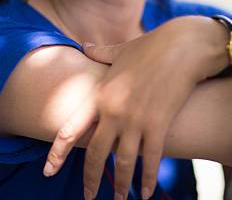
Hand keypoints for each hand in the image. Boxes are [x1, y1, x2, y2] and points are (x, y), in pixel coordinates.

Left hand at [42, 17, 218, 199]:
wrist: (183, 46)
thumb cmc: (153, 46)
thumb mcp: (122, 51)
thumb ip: (101, 53)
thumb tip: (86, 46)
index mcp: (101, 94)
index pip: (71, 129)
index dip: (58, 152)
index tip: (48, 171)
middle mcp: (114, 111)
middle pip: (96, 153)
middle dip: (91, 179)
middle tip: (89, 197)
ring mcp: (137, 119)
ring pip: (123, 161)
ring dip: (121, 184)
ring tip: (120, 199)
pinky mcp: (159, 124)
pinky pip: (151, 158)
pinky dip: (148, 178)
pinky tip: (146, 192)